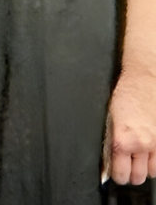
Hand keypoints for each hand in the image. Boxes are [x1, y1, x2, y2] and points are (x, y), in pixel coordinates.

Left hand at [104, 65, 155, 185]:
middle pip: (137, 177)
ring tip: (137, 159)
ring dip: (143, 168)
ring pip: (151, 173)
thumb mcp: (109, 118)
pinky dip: (154, 162)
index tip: (115, 173)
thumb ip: (110, 141)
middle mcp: (140, 145)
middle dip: (130, 175)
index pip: (120, 174)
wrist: (143, 81)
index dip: (116, 176)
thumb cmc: (124, 94)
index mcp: (121, 140)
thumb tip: (108, 159)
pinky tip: (148, 154)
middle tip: (125, 168)